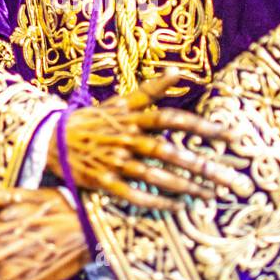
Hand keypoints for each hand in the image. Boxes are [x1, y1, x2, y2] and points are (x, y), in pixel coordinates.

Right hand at [47, 67, 250, 209]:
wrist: (47, 138)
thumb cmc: (90, 120)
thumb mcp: (119, 100)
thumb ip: (150, 89)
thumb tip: (179, 71)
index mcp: (132, 117)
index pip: (172, 119)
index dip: (201, 127)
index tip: (229, 136)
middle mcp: (127, 138)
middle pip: (171, 152)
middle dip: (203, 166)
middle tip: (232, 179)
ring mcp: (115, 161)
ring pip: (157, 176)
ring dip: (186, 187)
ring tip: (210, 195)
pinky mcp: (104, 182)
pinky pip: (134, 195)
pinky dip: (156, 202)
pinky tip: (177, 208)